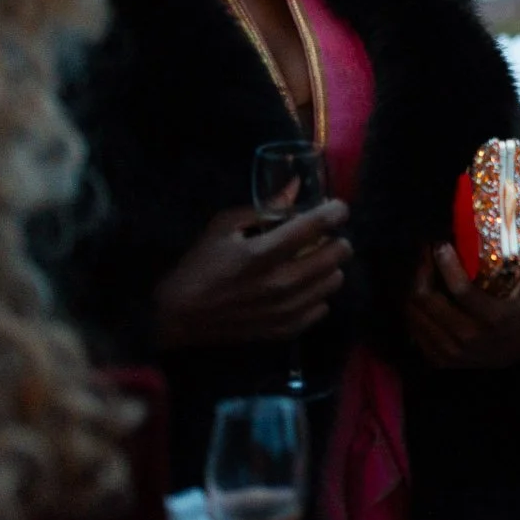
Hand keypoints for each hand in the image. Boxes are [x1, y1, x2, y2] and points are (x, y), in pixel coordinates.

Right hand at [154, 202, 350, 349]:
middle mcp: (279, 283)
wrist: (180, 316)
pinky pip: (321, 309)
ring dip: (331, 267)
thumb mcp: (223, 227)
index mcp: (261, 253)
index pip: (314, 226)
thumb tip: (295, 189)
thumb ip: (263, 209)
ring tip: (317, 260)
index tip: (338, 207)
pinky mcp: (283, 329)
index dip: (334, 212)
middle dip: (338, 240)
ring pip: (333, 283)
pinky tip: (306, 287)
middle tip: (329, 236)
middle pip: (334, 256)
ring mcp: (284, 310)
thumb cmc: (200, 265)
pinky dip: (318, 295)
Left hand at [406, 244, 519, 368]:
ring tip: (421, 266)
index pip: (461, 290)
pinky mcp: (438, 359)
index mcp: (493, 318)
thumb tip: (516, 221)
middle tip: (425, 250)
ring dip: (413, 284)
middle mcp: (469, 337)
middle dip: (421, 268)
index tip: (440, 244)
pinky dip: (412, 307)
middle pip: (427, 299)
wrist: (515, 356)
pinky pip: (412, 328)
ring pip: (414, 313)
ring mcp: (450, 351)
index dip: (445, 263)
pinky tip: (419, 292)